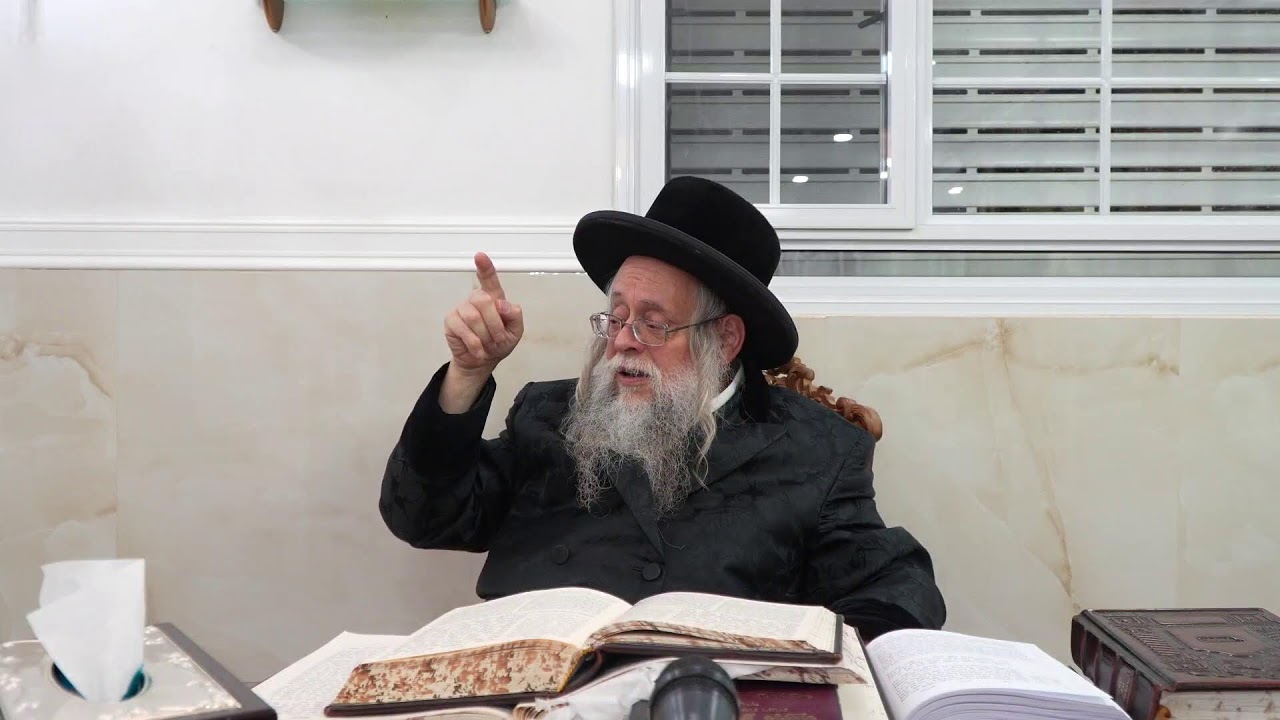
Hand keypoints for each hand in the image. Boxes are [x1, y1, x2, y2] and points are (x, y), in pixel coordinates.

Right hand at [444, 252, 524, 376]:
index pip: (489, 279)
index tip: (480, 256)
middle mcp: (476, 299)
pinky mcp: (451, 321)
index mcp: (493, 297)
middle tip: (498, 337)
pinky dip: (475, 343)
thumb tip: (504, 305)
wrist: (482, 361)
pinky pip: (463, 330)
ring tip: (487, 344)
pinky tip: (478, 350)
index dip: (485, 267)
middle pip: (484, 300)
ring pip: (473, 317)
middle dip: (495, 324)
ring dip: (485, 336)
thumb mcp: (515, 331)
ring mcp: (462, 309)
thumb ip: (515, 316)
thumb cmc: (498, 342)